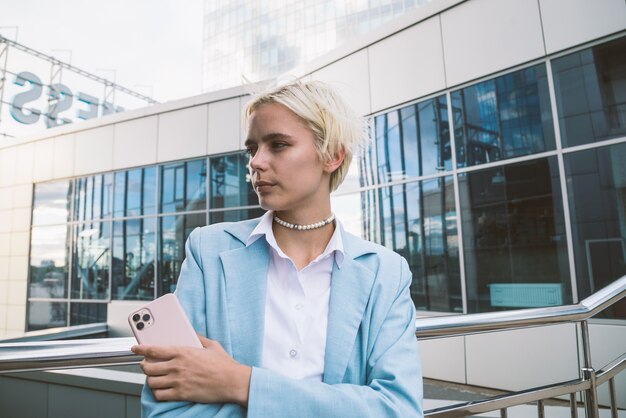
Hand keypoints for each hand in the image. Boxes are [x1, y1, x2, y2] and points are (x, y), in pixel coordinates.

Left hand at [132, 335, 251, 406]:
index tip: (135, 348)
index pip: (154, 349)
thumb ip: (199, 338)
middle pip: (148, 367)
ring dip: (150, 380)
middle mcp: (177, 366)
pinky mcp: (181, 394)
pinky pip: (160, 395)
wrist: (232, 381)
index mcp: (183, 352)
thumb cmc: (224, 364)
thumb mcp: (212, 345)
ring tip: (154, 378)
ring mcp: (178, 381)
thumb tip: (192, 334)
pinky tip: (161, 390)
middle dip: (144, 366)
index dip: (141, 348)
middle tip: (147, 365)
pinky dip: (157, 393)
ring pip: (152, 382)